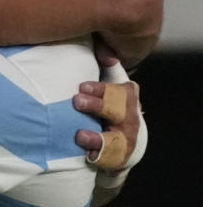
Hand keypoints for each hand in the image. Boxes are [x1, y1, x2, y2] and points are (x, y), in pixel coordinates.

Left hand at [73, 47, 141, 170]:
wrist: (123, 141)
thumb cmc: (111, 104)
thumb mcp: (111, 84)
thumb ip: (108, 64)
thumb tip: (104, 47)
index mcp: (127, 96)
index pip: (116, 90)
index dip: (100, 89)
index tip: (82, 86)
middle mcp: (129, 117)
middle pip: (115, 111)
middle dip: (97, 106)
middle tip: (77, 101)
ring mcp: (125, 139)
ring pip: (113, 139)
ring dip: (96, 137)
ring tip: (80, 135)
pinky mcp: (117, 157)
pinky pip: (109, 159)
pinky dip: (99, 157)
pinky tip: (88, 155)